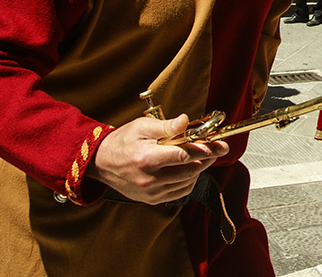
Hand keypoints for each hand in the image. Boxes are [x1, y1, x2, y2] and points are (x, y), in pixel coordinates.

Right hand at [89, 114, 228, 203]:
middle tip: (217, 148)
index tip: (220, 145)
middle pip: (190, 171)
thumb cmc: (122, 141)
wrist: (101, 162)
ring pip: (188, 182)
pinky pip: (180, 192)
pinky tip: (188, 168)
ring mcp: (151, 192)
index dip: (204, 150)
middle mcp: (149, 179)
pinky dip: (189, 180)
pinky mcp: (152, 199)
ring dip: (199, 169)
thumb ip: (166, 126)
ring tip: (202, 155)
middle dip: (207, 158)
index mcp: (147, 159)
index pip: (183, 156)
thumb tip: (186, 121)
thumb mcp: (142, 126)